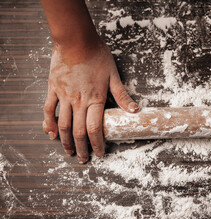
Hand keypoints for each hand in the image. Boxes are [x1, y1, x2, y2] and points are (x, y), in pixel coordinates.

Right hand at [42, 40, 138, 162]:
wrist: (76, 40)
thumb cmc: (97, 55)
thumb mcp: (113, 75)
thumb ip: (122, 95)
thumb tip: (134, 110)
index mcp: (95, 99)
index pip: (95, 129)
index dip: (97, 144)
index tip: (99, 153)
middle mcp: (78, 101)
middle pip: (78, 131)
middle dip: (82, 148)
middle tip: (84, 159)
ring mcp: (64, 96)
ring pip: (62, 124)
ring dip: (65, 141)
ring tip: (69, 152)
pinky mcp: (53, 89)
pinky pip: (48, 110)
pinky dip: (48, 123)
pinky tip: (50, 133)